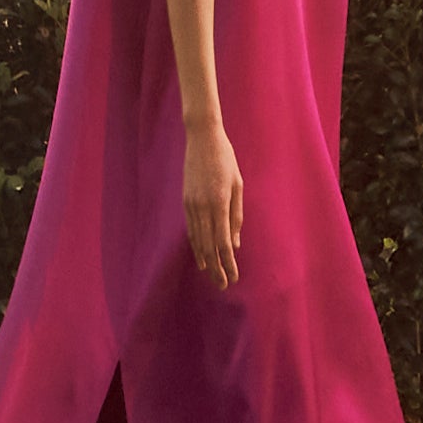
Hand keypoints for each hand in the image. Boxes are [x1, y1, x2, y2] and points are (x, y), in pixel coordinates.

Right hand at [182, 116, 245, 290]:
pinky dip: (196, 244)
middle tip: (222, 285)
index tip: (233, 277)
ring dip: (205, 259)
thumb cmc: (226, 159)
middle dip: (216, 268)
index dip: (227, 263)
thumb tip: (234, 243)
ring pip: (197, 240)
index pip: (222, 242)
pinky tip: (200, 255)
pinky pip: (191, 229)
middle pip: (209, 246)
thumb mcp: (238, 185)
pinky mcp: (185, 201)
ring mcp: (191, 205)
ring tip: (211, 275)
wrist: (201, 138)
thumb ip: (236, 215)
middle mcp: (203, 207)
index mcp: (219, 203)